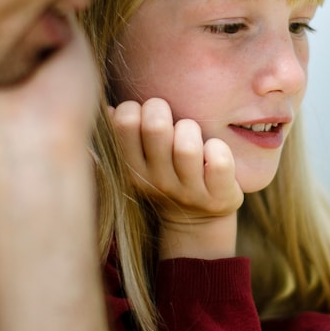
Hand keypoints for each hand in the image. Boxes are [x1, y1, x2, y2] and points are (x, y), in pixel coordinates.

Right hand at [109, 97, 242, 258]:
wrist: (195, 222)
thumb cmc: (166, 175)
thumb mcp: (139, 161)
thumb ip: (126, 135)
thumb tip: (110, 109)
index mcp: (132, 169)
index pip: (124, 122)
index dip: (136, 108)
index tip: (145, 116)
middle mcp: (157, 182)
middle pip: (156, 126)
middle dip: (163, 110)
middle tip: (169, 119)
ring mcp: (188, 191)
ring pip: (186, 144)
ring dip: (191, 129)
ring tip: (192, 135)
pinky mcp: (218, 195)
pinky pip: (218, 160)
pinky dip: (219, 148)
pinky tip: (213, 152)